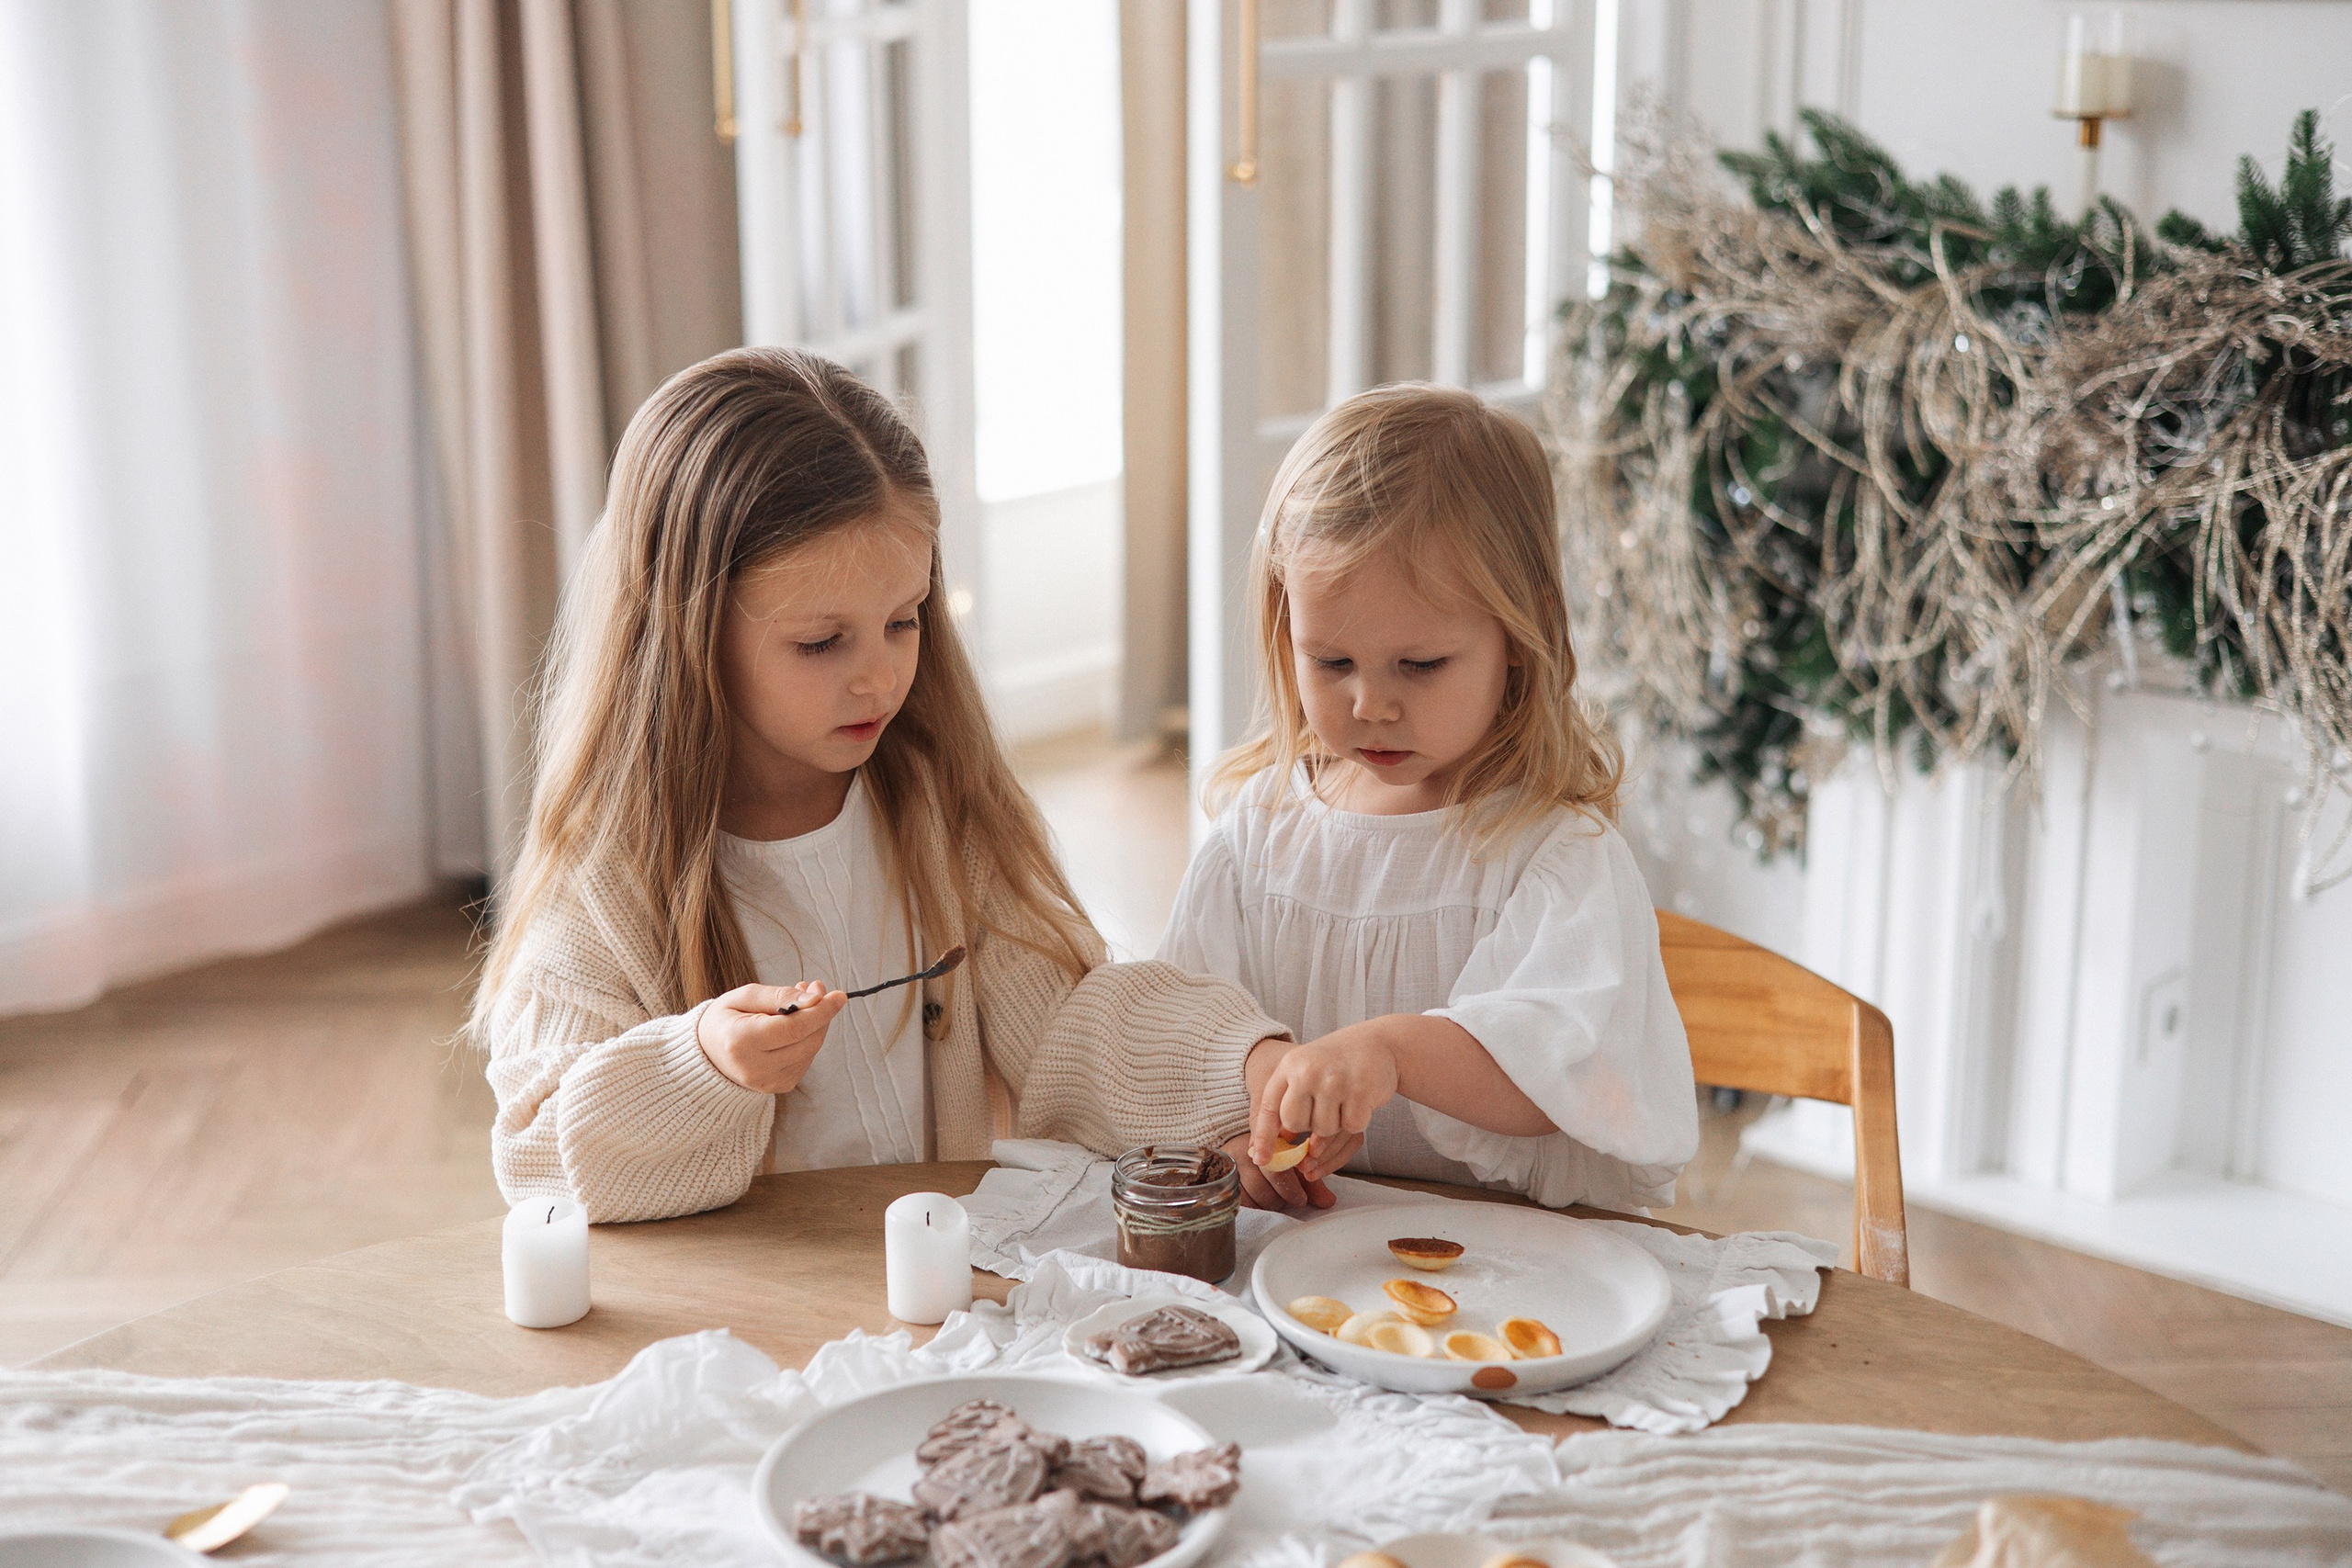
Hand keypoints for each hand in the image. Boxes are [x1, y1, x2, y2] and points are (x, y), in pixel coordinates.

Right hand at [695, 982, 847, 1093]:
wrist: (707, 1054)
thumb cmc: (724, 1020)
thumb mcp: (744, 996)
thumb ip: (779, 995)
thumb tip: (816, 998)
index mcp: (741, 1042)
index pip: (794, 1028)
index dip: (821, 1011)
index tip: (839, 995)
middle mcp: (755, 1068)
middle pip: (808, 1040)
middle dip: (821, 1014)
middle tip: (816, 989)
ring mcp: (768, 1082)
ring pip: (811, 1050)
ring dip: (816, 1025)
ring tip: (800, 1004)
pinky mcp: (779, 1087)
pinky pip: (806, 1059)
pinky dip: (807, 1040)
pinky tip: (795, 1026)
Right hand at [1221, 1132, 1334, 1211]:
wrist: (1244, 1143)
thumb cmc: (1276, 1156)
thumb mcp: (1296, 1165)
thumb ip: (1312, 1183)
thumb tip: (1329, 1202)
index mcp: (1267, 1144)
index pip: (1276, 1171)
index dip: (1290, 1189)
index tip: (1301, 1199)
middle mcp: (1244, 1154)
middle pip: (1262, 1188)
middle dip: (1281, 1199)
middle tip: (1292, 1201)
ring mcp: (1230, 1168)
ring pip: (1250, 1197)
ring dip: (1267, 1204)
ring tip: (1277, 1200)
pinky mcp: (1223, 1181)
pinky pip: (1239, 1202)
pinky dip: (1254, 1207)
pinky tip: (1262, 1203)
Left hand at [1247, 1023, 1398, 1170]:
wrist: (1380, 1043)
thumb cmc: (1338, 1063)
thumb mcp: (1305, 1069)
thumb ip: (1287, 1101)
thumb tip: (1274, 1147)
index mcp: (1290, 1064)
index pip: (1269, 1107)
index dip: (1264, 1137)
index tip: (1262, 1160)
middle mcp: (1308, 1071)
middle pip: (1295, 1124)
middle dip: (1308, 1124)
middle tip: (1323, 1106)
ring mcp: (1334, 1081)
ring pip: (1323, 1130)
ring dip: (1335, 1123)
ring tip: (1343, 1099)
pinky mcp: (1360, 1092)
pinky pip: (1351, 1128)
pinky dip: (1357, 1120)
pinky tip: (1359, 1100)